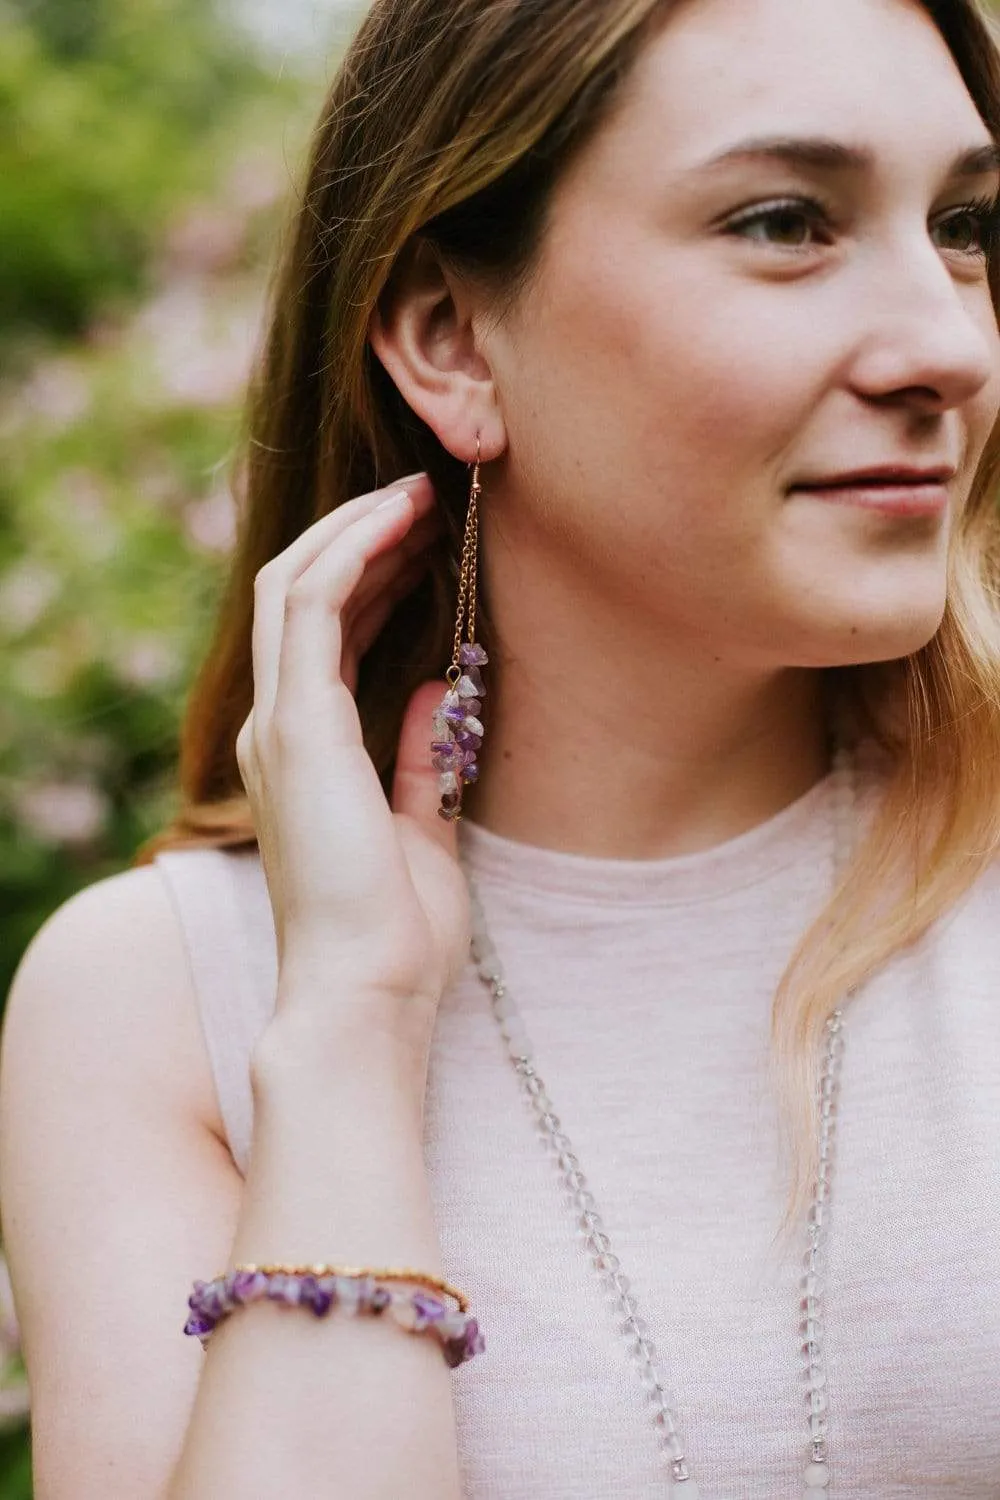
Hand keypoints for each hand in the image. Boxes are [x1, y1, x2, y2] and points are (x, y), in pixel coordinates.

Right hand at [235, 474, 470, 1064]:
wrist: (369, 991)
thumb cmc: (396, 932)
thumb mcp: (425, 828)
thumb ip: (426, 758)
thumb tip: (444, 687)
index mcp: (301, 755)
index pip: (321, 636)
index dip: (370, 577)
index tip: (428, 541)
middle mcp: (276, 730)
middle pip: (301, 595)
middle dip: (362, 538)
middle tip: (426, 501)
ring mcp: (279, 725)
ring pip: (297, 585)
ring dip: (358, 530)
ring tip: (419, 494)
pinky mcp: (298, 726)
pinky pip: (313, 606)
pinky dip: (354, 551)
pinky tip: (403, 521)